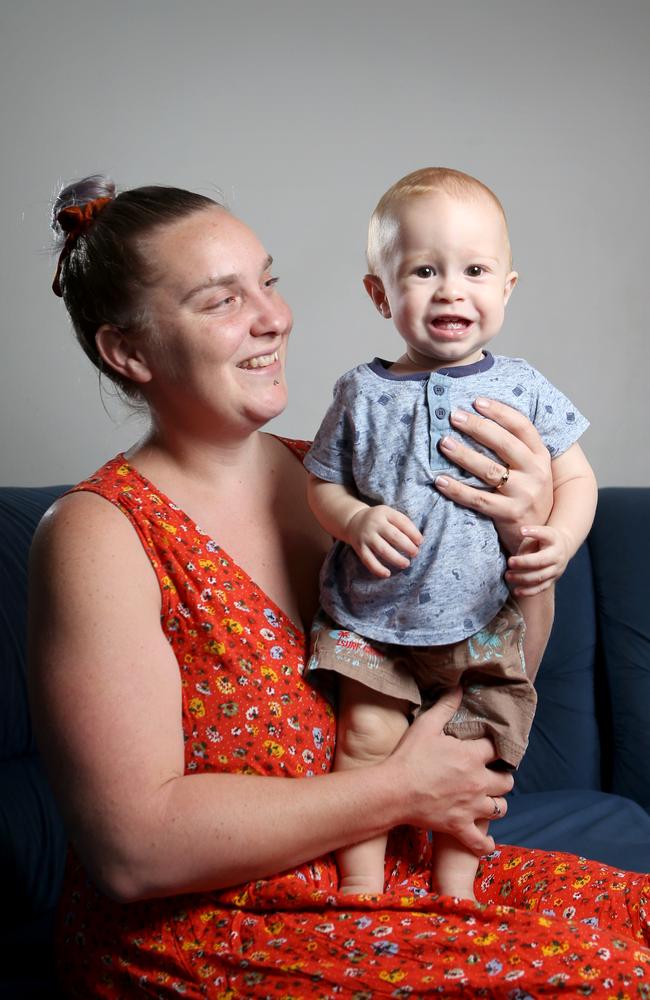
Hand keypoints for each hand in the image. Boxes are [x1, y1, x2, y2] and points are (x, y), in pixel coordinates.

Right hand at [346, 505, 422, 577]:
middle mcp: (375, 524)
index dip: (413, 533)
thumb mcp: (389, 514)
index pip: (402, 522)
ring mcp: (366, 536)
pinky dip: (378, 569)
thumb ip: (403, 524)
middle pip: (394, 536)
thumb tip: (418, 541)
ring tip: (406, 564)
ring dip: (396, 559)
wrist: (354, 521)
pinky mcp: (360, 548)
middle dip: (407, 546)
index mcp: (385, 513)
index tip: (420, 542)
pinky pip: (368, 560)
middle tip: (415, 553)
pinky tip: (387, 574)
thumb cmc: (379, 520)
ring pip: (383, 549)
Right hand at [386, 688, 512, 855]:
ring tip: (489, 799)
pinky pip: (480, 841)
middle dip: (502, 777)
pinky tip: (486, 839)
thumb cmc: (408, 756)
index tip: (489, 747)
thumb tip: (460, 686)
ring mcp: (471, 807)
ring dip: (497, 803)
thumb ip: (446, 705)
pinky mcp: (460, 826)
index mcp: (471, 756)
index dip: (495, 746)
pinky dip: (485, 843)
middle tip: (492, 774)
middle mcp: (478, 782)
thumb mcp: (426, 725)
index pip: (497, 748)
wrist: (393, 790)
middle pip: (507, 781)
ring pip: (501, 808)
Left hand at [435, 397, 552, 553]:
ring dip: (464, 455)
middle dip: (478, 427)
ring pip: (490, 470)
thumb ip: (512, 447)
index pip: (522, 426)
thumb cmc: (526, 494)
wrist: (539, 534)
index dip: (500, 412)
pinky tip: (440, 481)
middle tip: (454, 417)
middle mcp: (536, 472)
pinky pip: (479, 500)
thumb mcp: (530, 468)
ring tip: (443, 443)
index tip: (477, 401)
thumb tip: (478, 418)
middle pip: (505, 444)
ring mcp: (525, 494)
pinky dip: (457, 490)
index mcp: (540, 455)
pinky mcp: (510, 514)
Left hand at [505, 524, 571, 595]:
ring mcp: (556, 570)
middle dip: (524, 563)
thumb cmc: (543, 540)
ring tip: (508, 576)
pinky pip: (540, 588)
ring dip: (522, 578)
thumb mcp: (538, 535)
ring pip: (540, 577)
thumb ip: (529, 543)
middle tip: (509, 562)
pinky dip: (528, 591)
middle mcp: (557, 556)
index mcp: (554, 540)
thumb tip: (518, 557)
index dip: (534, 532)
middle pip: (541, 561)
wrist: (562, 548)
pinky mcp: (552, 580)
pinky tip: (516, 591)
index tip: (522, 530)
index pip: (545, 535)